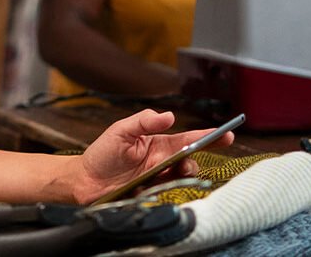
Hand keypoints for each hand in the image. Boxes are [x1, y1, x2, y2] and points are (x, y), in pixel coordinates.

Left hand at [72, 109, 234, 203]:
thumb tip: (169, 116)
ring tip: (180, 167)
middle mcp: (163, 161)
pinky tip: (165, 183)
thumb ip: (144, 120)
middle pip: (191, 158)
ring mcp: (158, 178)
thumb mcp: (121, 130)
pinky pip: (169, 192)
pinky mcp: (151, 194)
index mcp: (159, 144)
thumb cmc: (102, 153)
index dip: (208, 136)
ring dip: (186, 171)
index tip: (226, 134)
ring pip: (183, 176)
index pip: (188, 139)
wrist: (84, 180)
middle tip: (204, 153)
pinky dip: (172, 188)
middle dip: (203, 154)